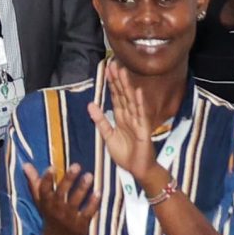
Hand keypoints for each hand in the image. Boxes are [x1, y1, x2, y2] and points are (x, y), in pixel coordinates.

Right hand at [20, 160, 99, 234]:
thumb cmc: (51, 215)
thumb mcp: (41, 201)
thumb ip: (34, 182)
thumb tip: (25, 164)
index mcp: (46, 202)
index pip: (44, 190)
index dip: (47, 179)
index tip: (52, 167)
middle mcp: (56, 209)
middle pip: (61, 193)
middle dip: (68, 179)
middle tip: (77, 165)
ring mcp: (68, 218)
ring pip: (75, 201)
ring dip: (82, 188)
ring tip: (89, 175)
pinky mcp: (81, 224)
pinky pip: (87, 213)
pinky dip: (93, 204)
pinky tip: (98, 192)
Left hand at [87, 60, 162, 190]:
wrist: (138, 170)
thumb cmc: (126, 155)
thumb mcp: (108, 136)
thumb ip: (100, 121)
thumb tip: (90, 105)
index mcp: (121, 117)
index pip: (116, 97)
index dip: (111, 84)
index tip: (107, 69)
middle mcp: (130, 116)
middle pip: (123, 95)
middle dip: (118, 80)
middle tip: (113, 64)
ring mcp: (137, 121)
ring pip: (131, 101)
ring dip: (127, 86)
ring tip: (123, 72)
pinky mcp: (144, 129)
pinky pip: (141, 114)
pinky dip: (140, 103)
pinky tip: (138, 91)